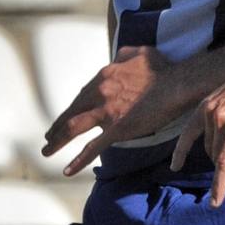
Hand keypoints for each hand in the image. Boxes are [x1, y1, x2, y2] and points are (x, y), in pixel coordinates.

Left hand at [41, 46, 177, 175]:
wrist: (177, 85)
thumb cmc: (162, 68)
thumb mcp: (139, 53)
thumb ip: (123, 56)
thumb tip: (115, 59)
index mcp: (105, 76)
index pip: (83, 95)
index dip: (73, 107)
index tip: (67, 115)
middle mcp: (100, 92)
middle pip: (72, 111)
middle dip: (57, 126)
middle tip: (49, 136)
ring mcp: (107, 111)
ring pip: (73, 128)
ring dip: (57, 141)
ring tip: (47, 150)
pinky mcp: (117, 128)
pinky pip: (93, 147)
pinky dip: (79, 160)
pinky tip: (67, 171)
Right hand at [170, 59, 224, 207]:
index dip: (220, 184)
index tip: (215, 202)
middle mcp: (221, 119)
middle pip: (218, 158)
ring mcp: (210, 111)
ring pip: (209, 148)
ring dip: (220, 161)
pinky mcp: (204, 106)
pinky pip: (188, 132)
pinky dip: (182, 149)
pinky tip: (176, 165)